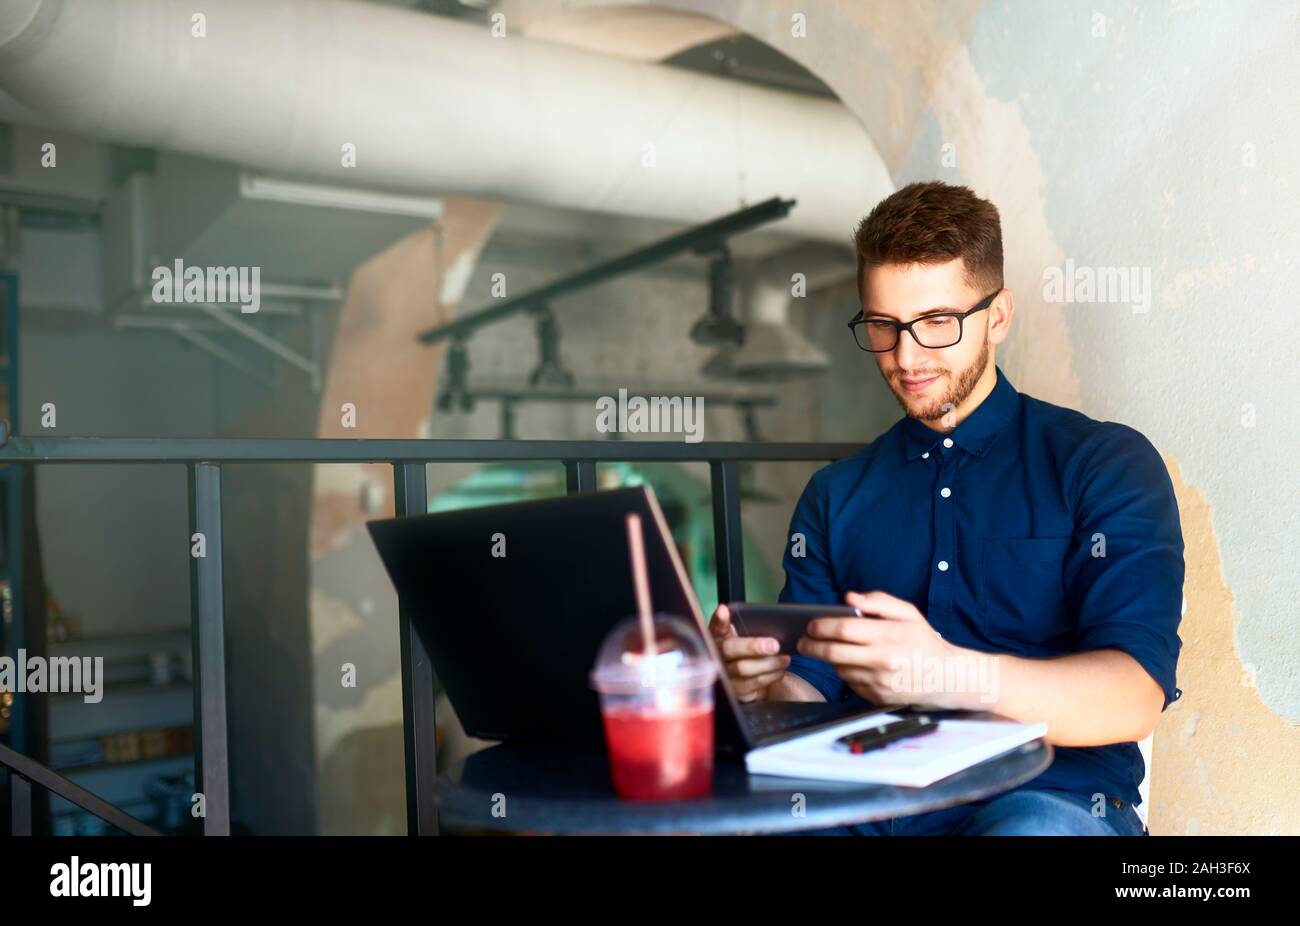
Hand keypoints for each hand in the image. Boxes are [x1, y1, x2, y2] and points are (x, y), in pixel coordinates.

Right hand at [708, 604, 790, 701]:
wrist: (758, 677)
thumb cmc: (754, 651)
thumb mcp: (751, 636)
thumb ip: (751, 628)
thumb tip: (770, 621)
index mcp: (719, 637)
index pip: (716, 627)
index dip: (719, 619)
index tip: (724, 610)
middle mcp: (718, 656)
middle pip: (729, 649)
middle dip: (753, 646)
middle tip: (774, 645)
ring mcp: (725, 675)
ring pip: (743, 669)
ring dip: (768, 663)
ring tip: (785, 658)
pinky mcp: (735, 691)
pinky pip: (753, 683)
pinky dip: (770, 675)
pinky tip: (780, 669)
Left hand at [796, 591, 974, 709]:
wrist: (946, 677)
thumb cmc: (924, 641)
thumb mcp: (908, 613)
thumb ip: (878, 601)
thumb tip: (849, 598)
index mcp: (889, 635)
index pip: (844, 628)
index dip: (822, 626)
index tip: (811, 625)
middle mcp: (882, 660)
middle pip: (832, 652)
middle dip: (811, 646)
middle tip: (802, 641)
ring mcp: (878, 682)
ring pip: (839, 668)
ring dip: (829, 659)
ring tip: (829, 649)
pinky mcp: (876, 697)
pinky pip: (850, 682)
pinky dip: (846, 672)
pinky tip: (852, 664)